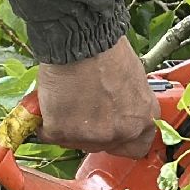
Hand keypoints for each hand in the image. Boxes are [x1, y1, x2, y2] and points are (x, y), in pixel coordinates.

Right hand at [35, 38, 159, 156]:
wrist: (80, 41)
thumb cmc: (106, 51)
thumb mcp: (134, 80)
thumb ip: (130, 104)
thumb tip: (119, 109)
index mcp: (142, 119)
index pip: (137, 148)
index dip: (121, 140)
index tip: (110, 131)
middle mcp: (121, 132)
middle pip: (102, 145)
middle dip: (91, 130)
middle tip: (83, 108)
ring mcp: (92, 135)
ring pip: (75, 141)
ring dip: (68, 126)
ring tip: (68, 99)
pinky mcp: (62, 132)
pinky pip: (50, 133)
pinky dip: (47, 120)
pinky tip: (52, 100)